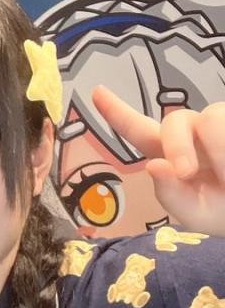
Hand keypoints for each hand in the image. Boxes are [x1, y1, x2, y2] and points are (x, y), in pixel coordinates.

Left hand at [92, 86, 224, 235]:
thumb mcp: (198, 216)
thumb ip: (172, 197)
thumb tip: (153, 165)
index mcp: (174, 158)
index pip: (141, 131)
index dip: (117, 112)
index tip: (96, 92)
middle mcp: (194, 134)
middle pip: (175, 122)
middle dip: (177, 147)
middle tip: (188, 173)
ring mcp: (220, 122)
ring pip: (210, 119)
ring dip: (218, 154)